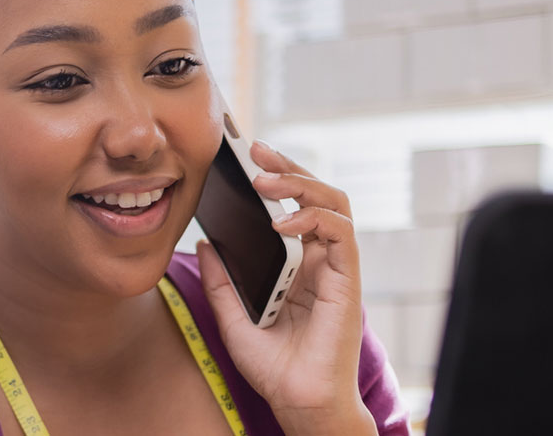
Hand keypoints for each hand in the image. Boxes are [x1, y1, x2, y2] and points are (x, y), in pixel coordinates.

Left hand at [197, 140, 374, 434]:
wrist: (299, 403)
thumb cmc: (275, 368)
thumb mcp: (233, 320)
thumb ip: (222, 283)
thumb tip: (204, 243)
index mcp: (296, 266)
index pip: (292, 207)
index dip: (275, 178)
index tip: (244, 158)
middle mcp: (319, 261)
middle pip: (316, 196)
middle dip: (288, 167)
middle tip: (255, 149)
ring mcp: (335, 268)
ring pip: (334, 204)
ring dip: (301, 184)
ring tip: (266, 180)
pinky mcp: (347, 280)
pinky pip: (341, 234)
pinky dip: (313, 218)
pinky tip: (282, 223)